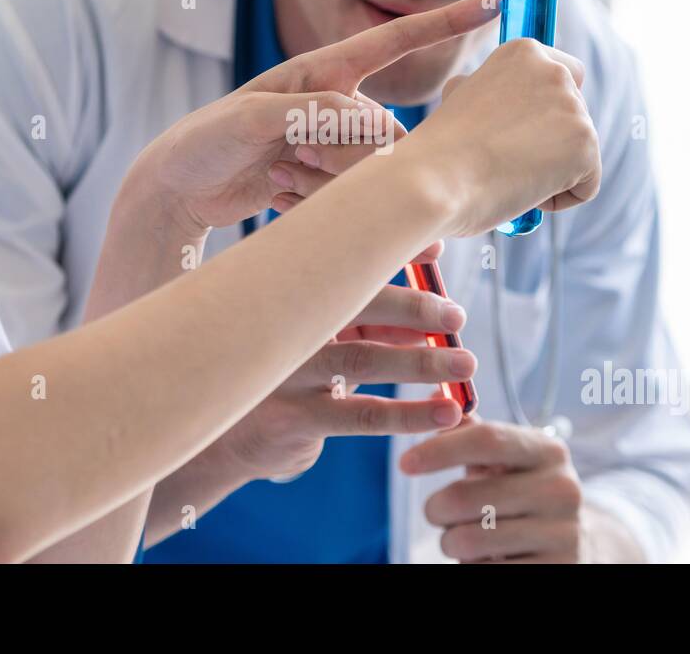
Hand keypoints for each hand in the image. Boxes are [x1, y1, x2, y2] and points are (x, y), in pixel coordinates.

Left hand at [126, 0, 495, 234]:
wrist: (176, 189)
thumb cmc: (207, 139)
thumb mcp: (255, 118)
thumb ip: (318, 116)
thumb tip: (383, 132)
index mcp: (325, 72)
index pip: (395, 42)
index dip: (444, 22)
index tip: (491, 3)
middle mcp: (337, 107)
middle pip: (388, 133)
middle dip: (348, 155)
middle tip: (292, 158)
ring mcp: (335, 147)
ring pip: (370, 174)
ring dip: (324, 183)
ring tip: (275, 175)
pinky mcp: (327, 185)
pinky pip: (349, 201)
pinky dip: (311, 202)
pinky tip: (273, 193)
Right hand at [214, 260, 476, 482]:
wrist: (223, 442)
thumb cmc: (288, 384)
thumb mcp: (321, 348)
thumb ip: (370, 328)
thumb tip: (432, 316)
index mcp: (293, 297)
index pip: (345, 265)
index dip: (392, 251)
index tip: (438, 247)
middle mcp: (285, 325)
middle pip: (356, 305)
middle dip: (413, 307)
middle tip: (457, 315)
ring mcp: (284, 372)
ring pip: (362, 360)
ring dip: (421, 361)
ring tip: (466, 364)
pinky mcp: (290, 419)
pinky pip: (360, 415)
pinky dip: (409, 414)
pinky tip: (446, 413)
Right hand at [397, 38, 601, 237]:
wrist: (432, 179)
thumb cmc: (439, 149)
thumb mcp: (462, 99)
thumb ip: (496, 91)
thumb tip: (504, 104)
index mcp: (523, 52)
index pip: (566, 76)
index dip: (544, 113)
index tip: (513, 132)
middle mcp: (554, 71)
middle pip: (575, 117)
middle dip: (549, 143)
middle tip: (502, 159)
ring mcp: (574, 108)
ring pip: (578, 153)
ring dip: (549, 172)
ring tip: (505, 174)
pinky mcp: (586, 145)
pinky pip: (586, 186)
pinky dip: (557, 199)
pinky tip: (521, 191)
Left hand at [401, 417, 613, 563]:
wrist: (569, 541)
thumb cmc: (521, 490)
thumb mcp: (504, 458)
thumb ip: (469, 429)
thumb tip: (435, 394)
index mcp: (548, 451)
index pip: (486, 439)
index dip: (439, 449)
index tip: (405, 463)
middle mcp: (561, 488)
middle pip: (466, 496)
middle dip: (436, 508)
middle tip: (437, 511)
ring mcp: (562, 533)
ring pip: (468, 539)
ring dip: (451, 540)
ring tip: (465, 535)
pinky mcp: (555, 569)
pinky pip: (484, 570)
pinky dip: (471, 565)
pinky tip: (487, 556)